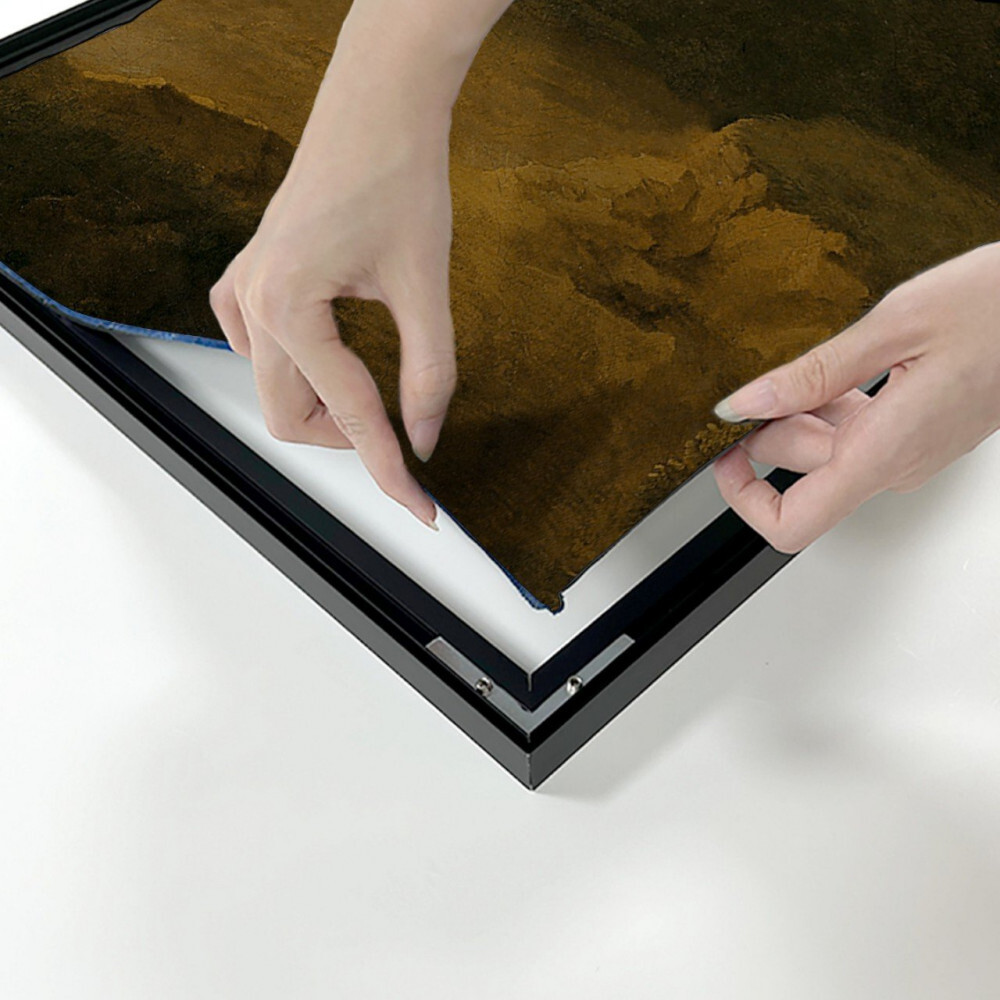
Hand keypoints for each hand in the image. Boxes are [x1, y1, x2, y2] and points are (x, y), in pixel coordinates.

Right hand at [208, 18, 462, 529]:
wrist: (376, 106)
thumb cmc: (398, 176)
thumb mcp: (426, 286)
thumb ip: (429, 373)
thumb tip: (425, 437)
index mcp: (289, 307)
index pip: (349, 416)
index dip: (389, 471)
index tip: (421, 508)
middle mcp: (252, 304)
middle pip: (292, 419)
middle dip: (351, 439)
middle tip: (405, 441)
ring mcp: (243, 290)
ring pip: (274, 391)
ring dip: (325, 408)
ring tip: (378, 395)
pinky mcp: (250, 279)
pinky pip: (257, 351)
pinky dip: (298, 372)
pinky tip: (336, 358)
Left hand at [711, 240, 999, 550]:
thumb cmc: (999, 307)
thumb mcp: (892, 326)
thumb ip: (810, 374)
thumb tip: (743, 405)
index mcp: (883, 451)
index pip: (794, 522)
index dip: (745, 500)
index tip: (724, 458)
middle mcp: (896, 465)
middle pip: (804, 472)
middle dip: (775, 427)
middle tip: (778, 370)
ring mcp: (911, 454)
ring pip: (830, 450)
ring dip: (807, 410)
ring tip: (827, 355)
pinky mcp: (919, 436)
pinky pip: (858, 433)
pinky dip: (836, 404)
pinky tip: (848, 363)